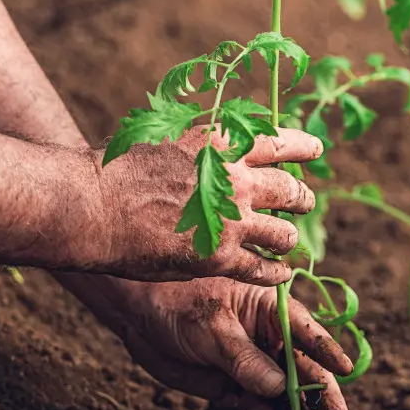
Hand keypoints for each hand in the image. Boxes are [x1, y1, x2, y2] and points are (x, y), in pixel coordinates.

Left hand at [62, 274, 353, 409]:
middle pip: (306, 371)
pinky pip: (263, 407)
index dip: (329, 353)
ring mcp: (255, 364)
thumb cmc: (179, 304)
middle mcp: (271, 339)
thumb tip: (278, 387)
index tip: (346, 371)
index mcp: (273, 311)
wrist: (140, 315)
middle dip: (323, 400)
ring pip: (287, 394)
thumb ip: (245, 359)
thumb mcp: (213, 329)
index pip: (309, 333)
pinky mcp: (237, 386)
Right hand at [90, 126, 321, 283]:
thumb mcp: (165, 134)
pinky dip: (277, 273)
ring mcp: (230, 220)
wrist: (93, 205)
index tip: (316, 151)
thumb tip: (217, 136)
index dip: (303, 147)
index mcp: (222, 142)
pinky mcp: (219, 258)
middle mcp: (235, 179)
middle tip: (305, 202)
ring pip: (284, 234)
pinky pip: (265, 269)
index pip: (279, 141)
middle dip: (302, 198)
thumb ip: (199, 140)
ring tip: (287, 242)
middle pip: (291, 189)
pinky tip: (280, 274)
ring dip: (289, 239)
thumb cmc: (117, 167)